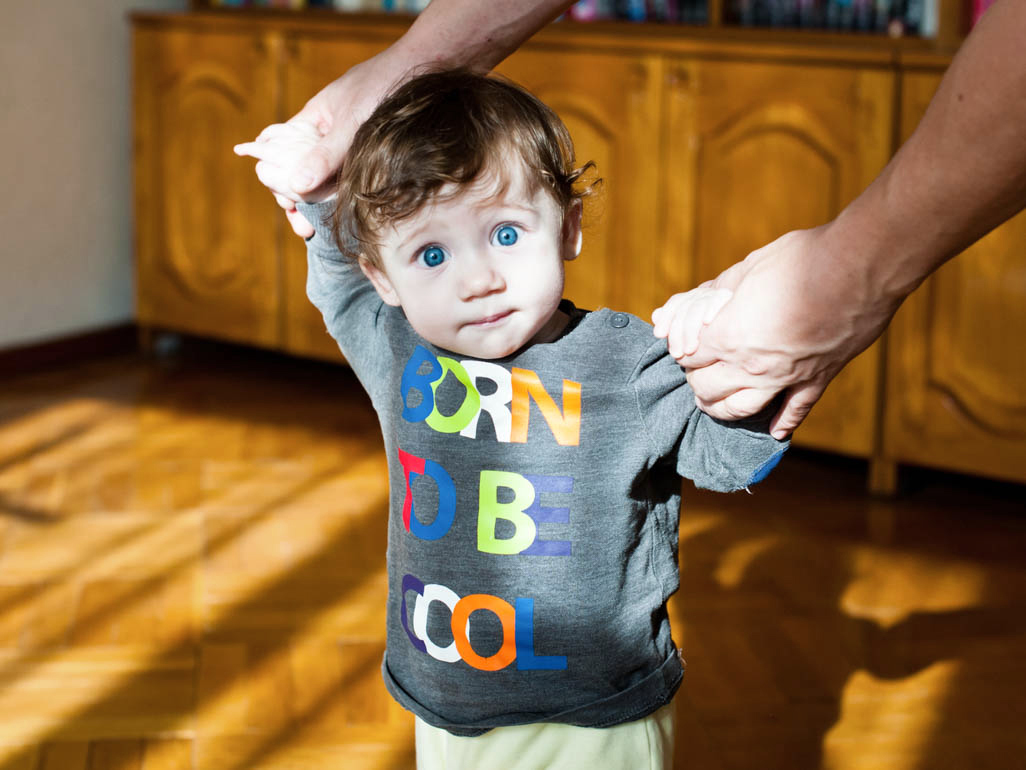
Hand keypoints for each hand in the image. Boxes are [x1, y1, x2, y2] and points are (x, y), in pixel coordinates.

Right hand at [243, 49, 409, 237]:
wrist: (433, 68)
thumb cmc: (384, 84)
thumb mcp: (351, 122)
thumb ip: (325, 155)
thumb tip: (296, 187)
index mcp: (314, 122)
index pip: (281, 153)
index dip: (278, 180)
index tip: (287, 206)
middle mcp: (331, 137)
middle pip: (305, 173)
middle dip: (301, 202)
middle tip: (306, 230)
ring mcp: (355, 148)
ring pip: (331, 181)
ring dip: (324, 206)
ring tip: (321, 231)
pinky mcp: (378, 158)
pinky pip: (358, 182)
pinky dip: (351, 200)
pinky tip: (354, 220)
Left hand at [652, 286, 732, 359]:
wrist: (747, 332)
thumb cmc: (714, 338)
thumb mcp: (689, 334)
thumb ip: (672, 325)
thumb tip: (655, 316)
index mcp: (694, 298)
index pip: (677, 302)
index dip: (666, 317)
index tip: (658, 335)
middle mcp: (705, 294)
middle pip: (685, 307)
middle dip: (676, 331)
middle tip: (675, 353)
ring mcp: (717, 295)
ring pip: (697, 306)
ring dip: (690, 329)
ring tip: (689, 350)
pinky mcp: (730, 298)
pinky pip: (717, 300)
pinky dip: (711, 309)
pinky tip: (707, 322)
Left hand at [674, 225, 898, 438]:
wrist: (862, 266)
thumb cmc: (803, 259)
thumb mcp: (751, 266)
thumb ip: (721, 288)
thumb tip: (701, 297)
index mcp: (730, 334)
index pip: (689, 356)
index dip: (683, 348)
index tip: (686, 342)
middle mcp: (752, 365)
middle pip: (706, 389)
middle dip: (695, 379)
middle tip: (697, 369)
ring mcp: (786, 377)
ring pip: (741, 410)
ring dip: (721, 409)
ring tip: (713, 403)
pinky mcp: (818, 379)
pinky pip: (795, 411)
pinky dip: (782, 423)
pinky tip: (775, 431)